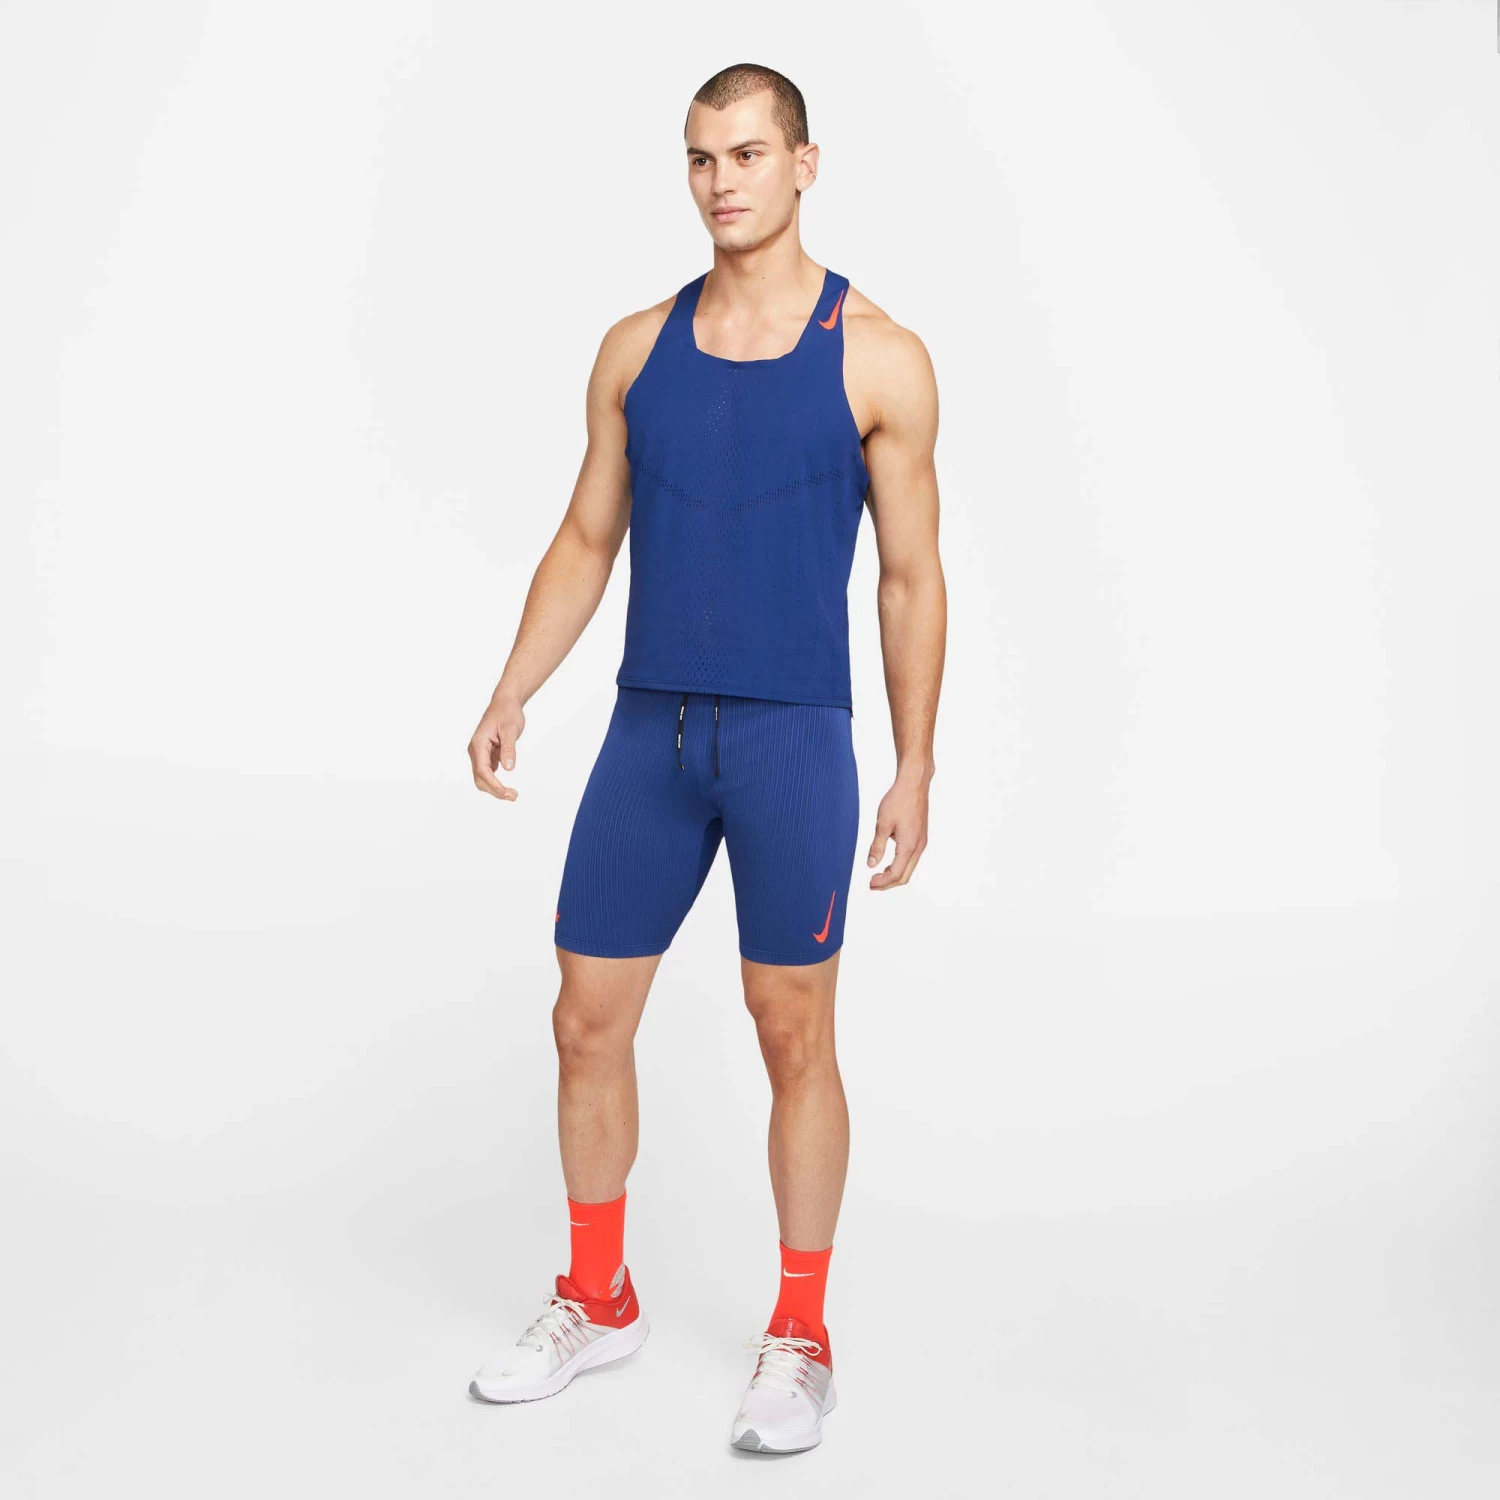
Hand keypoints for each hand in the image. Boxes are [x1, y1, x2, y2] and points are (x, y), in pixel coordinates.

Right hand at [468, 691, 525, 800]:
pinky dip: (496, 782)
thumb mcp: (511, 729)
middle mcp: (476, 750)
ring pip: (483, 777)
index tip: (506, 793)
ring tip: (513, 794)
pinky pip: (488, 772)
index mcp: (478, 744)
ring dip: (495, 788)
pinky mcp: (486, 754)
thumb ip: (509, 749)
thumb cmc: (507, 713)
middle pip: (480, 778)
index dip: (493, 784)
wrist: (505, 703)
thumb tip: (508, 768)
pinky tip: (508, 787)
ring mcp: (480, 753)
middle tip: (514, 796)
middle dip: (494, 790)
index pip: (482, 770)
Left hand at [865, 772, 929, 889]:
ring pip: (910, 868)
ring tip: (878, 875)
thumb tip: (871, 864)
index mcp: (909, 845)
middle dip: (888, 883)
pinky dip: (900, 866)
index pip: (896, 874)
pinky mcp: (921, 837)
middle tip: (872, 884)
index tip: (870, 883)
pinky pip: (912, 859)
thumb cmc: (899, 800)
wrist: (914, 784)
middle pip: (905, 876)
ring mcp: (921, 843)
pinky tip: (888, 862)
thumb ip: (877, 846)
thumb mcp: (883, 824)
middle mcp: (918, 847)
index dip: (882, 882)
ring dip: (894, 875)